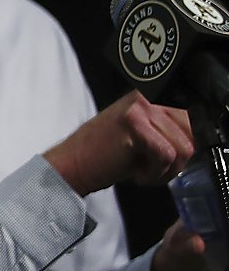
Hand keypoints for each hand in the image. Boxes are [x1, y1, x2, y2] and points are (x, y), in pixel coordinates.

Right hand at [44, 92, 192, 194]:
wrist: (72, 165)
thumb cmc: (105, 156)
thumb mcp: (143, 136)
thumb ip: (169, 129)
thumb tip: (198, 137)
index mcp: (151, 96)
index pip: (193, 118)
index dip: (186, 144)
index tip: (170, 159)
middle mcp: (147, 97)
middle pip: (193, 133)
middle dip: (178, 160)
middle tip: (153, 169)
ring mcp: (140, 108)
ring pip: (183, 147)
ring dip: (166, 169)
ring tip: (143, 171)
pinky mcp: (134, 125)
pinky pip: (166, 155)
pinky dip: (155, 173)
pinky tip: (135, 173)